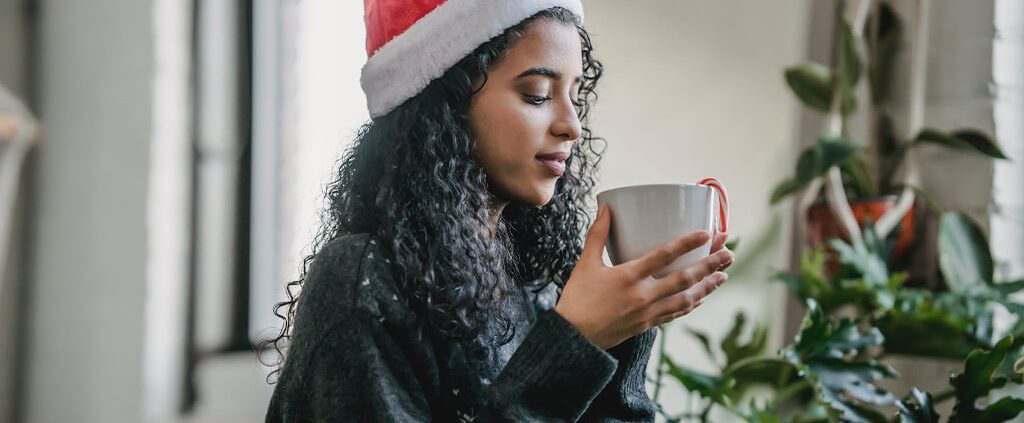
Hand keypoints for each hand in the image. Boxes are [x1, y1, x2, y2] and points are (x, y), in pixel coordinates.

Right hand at [555, 205, 734, 348]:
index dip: (687, 243)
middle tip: (729, 253)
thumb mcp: (585, 264)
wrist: (573, 338)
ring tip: (723, 275)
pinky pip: (675, 312)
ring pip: (686, 298)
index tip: (706, 233)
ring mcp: (648, 312)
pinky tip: (701, 298)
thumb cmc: (577, 298)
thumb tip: (606, 209)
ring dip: (707, 286)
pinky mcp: (647, 324)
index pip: (664, 256)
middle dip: (709, 265)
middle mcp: (643, 295)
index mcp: (628, 276)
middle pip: (684, 278)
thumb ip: (597, 235)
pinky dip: (691, 304)